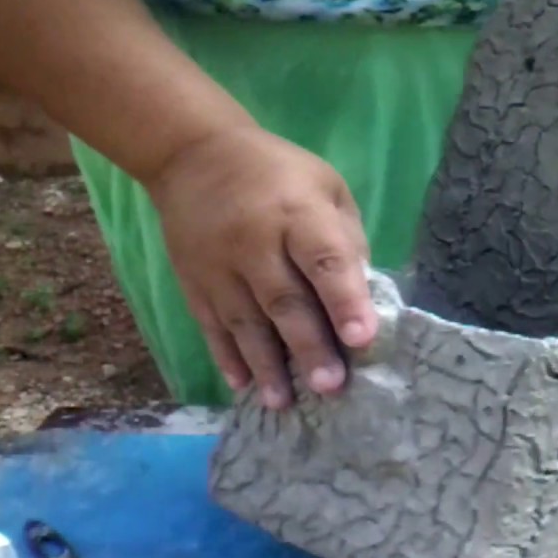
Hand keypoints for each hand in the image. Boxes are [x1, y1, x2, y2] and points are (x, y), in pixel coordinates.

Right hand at [145, 126, 377, 409]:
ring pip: (245, 322)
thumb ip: (346, 240)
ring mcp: (219, 265)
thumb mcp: (326, 188)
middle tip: (331, 387)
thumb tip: (363, 297)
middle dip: (308, 346)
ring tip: (285, 403)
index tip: (362, 338)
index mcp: (297, 213)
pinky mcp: (193, 281)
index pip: (324, 260)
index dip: (344, 300)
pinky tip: (244, 386)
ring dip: (267, 366)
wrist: (195, 154)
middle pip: (284, 300)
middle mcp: (255, 241)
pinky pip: (211, 325)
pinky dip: (227, 358)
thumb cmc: (280, 175)